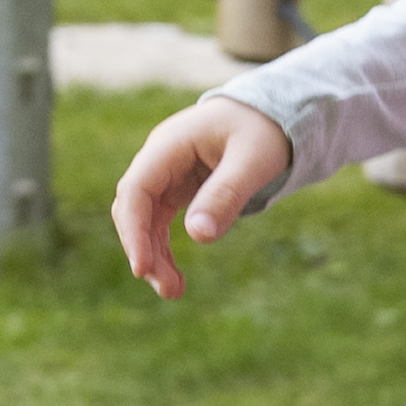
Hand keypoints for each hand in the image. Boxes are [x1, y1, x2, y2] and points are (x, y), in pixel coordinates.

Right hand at [111, 96, 293, 298]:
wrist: (273, 113)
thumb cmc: (265, 130)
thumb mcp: (253, 160)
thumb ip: (226, 195)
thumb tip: (198, 237)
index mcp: (170, 144)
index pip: (137, 190)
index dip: (134, 231)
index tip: (142, 268)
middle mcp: (159, 159)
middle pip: (133, 209)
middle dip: (144, 250)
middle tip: (168, 289)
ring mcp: (166, 174)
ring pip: (144, 221)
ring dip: (153, 256)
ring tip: (173, 292)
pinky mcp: (177, 188)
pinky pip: (159, 222)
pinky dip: (164, 249)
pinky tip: (176, 276)